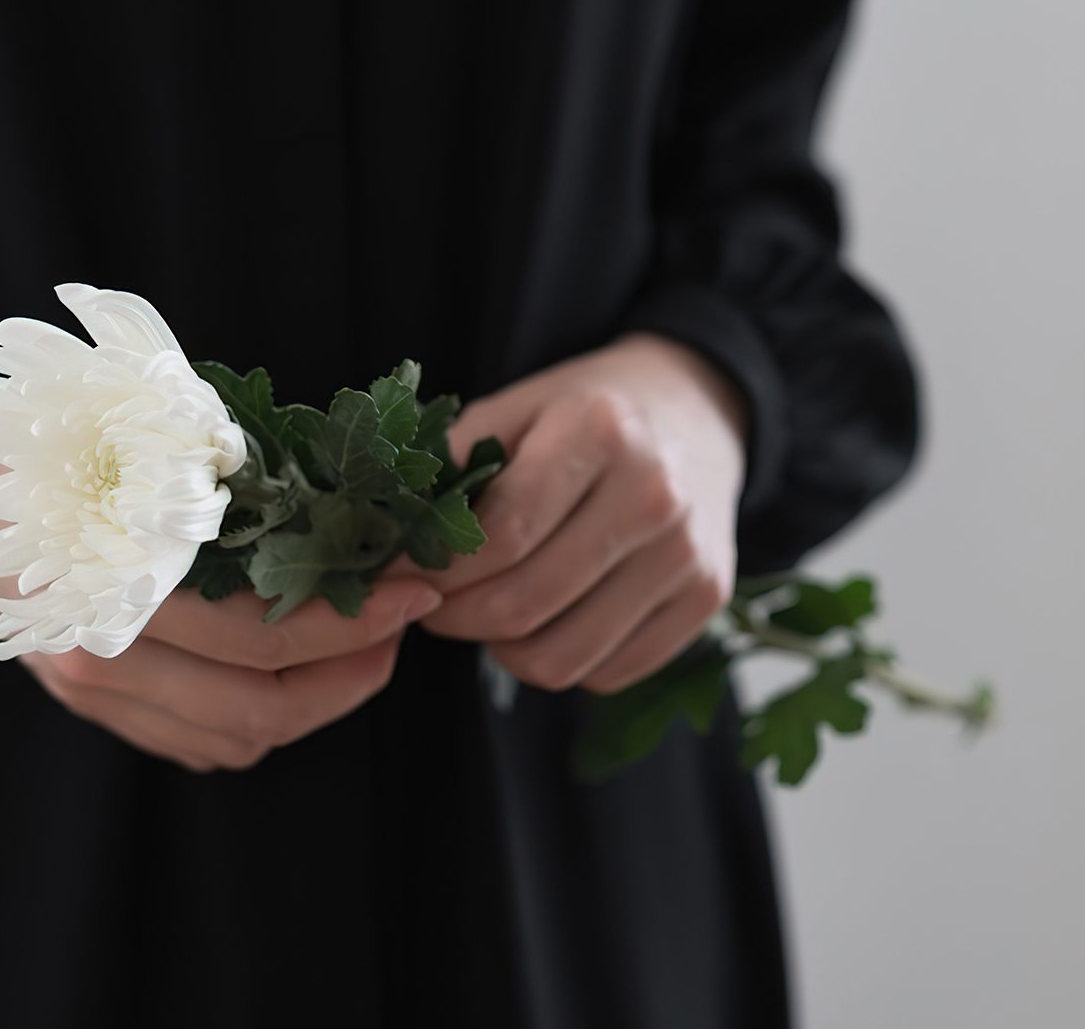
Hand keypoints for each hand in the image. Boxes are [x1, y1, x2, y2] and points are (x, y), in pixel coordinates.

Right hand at [0, 362, 440, 770]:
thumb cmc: (58, 436)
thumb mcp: (150, 437)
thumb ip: (239, 481)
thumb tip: (354, 507)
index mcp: (114, 584)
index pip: (263, 636)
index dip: (354, 620)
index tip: (414, 586)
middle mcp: (96, 655)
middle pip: (261, 707)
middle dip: (353, 670)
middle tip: (404, 620)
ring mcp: (88, 690)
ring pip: (236, 737)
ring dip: (317, 700)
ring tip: (366, 644)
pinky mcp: (90, 704)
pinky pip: (198, 740)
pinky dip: (262, 715)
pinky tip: (299, 667)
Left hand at [414, 333, 745, 692]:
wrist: (697, 412)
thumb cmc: (585, 413)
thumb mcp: (514, 409)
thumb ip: (448, 469)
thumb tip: (376, 541)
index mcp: (599, 432)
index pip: (499, 534)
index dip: (433, 568)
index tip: (395, 572)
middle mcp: (654, 496)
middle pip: (525, 603)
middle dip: (453, 616)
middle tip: (428, 602)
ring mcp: (687, 554)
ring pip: (562, 656)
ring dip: (501, 649)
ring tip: (484, 612)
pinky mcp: (707, 599)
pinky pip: (607, 673)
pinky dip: (559, 660)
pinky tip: (545, 619)